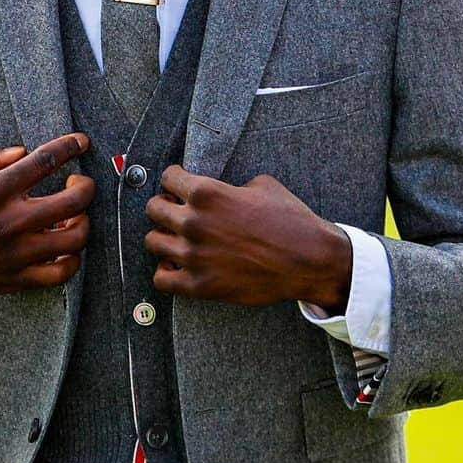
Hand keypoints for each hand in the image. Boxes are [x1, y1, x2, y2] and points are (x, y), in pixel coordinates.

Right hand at [0, 134, 93, 314]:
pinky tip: (63, 247)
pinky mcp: (14, 280)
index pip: (44, 162)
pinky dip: (71, 259)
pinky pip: (60, 273)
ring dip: (83, 222)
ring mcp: (14, 255)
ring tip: (72, 216)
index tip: (80, 142)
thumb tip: (21, 151)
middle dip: (86, 186)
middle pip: (73, 202)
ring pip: (75, 239)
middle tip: (78, 182)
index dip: (69, 147)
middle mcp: (8, 224)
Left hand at [144, 166, 352, 309]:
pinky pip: (161, 279)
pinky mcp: (199, 285)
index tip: (180, 185)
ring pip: (152, 242)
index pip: (168, 177)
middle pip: (153, 208)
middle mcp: (194, 222)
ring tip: (177, 239)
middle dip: (164, 206)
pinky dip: (166, 272)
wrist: (309, 260)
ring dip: (163, 238)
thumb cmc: (290, 221)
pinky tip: (177, 266)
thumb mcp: (262, 186)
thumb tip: (219, 191)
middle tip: (176, 211)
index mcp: (207, 192)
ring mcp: (193, 256)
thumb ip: (229, 186)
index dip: (175, 179)